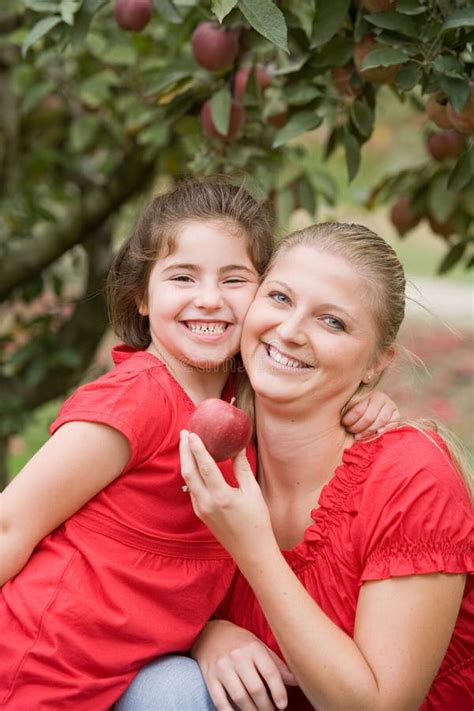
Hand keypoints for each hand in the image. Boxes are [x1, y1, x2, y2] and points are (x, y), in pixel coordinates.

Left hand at [179, 431, 274, 564]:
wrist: (251, 551)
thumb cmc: (257, 522)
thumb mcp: (253, 493)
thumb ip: (242, 469)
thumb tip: (238, 448)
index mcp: (221, 496)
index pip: (205, 466)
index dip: (197, 447)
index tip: (192, 433)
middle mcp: (207, 502)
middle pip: (188, 471)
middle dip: (184, 450)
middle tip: (184, 432)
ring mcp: (201, 509)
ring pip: (188, 480)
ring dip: (186, 461)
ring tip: (187, 444)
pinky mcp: (200, 514)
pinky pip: (192, 490)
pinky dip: (192, 474)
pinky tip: (195, 465)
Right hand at [192, 620, 296, 710]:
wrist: (210, 633)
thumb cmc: (240, 643)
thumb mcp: (259, 647)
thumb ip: (276, 664)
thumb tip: (296, 681)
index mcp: (253, 647)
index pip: (270, 671)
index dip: (278, 691)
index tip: (283, 705)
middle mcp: (237, 656)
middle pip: (255, 688)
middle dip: (266, 706)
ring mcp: (222, 667)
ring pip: (239, 697)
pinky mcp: (209, 677)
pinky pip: (220, 701)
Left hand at [342, 391, 399, 439]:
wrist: (376, 407)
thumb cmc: (360, 405)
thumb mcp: (354, 401)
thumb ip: (351, 406)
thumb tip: (348, 413)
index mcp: (369, 393)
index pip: (358, 410)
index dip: (349, 419)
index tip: (344, 423)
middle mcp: (382, 398)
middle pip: (369, 418)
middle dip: (357, 427)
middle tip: (350, 431)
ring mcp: (391, 407)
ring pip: (379, 423)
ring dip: (367, 432)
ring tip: (358, 436)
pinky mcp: (397, 417)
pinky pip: (390, 427)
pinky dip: (380, 433)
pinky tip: (372, 435)